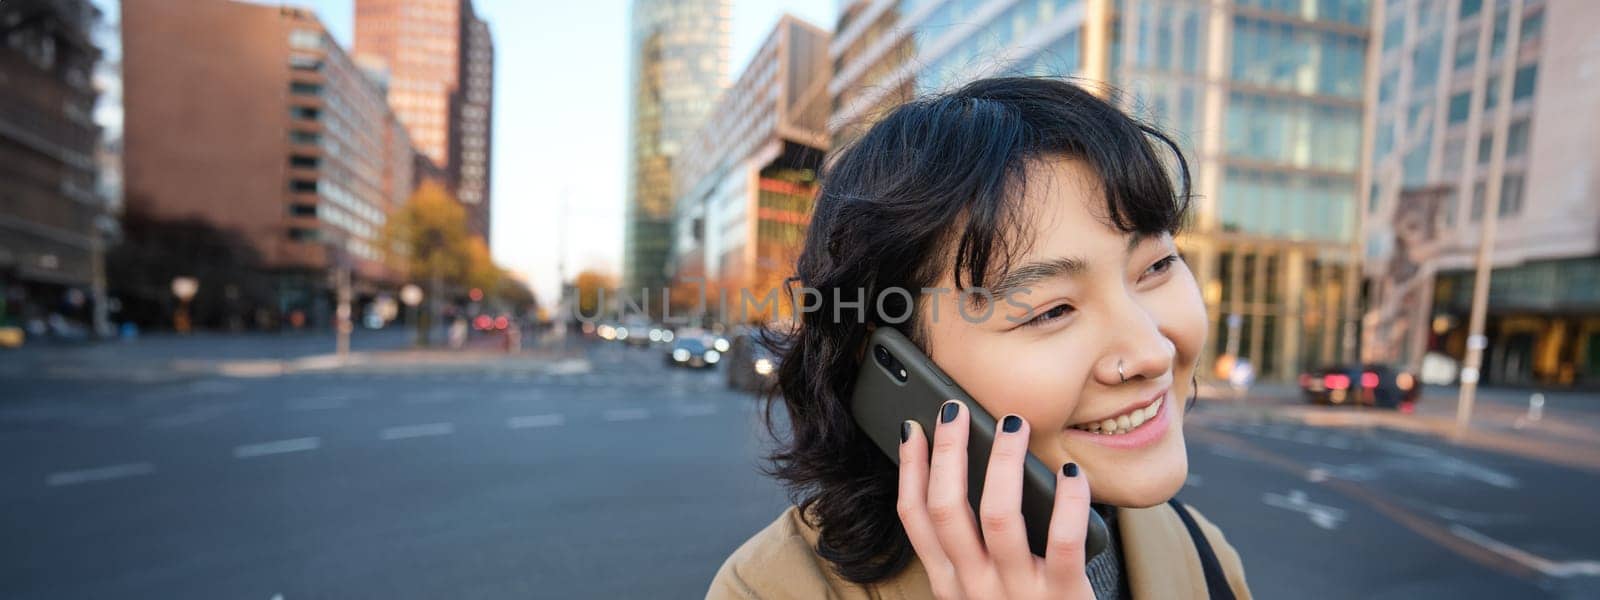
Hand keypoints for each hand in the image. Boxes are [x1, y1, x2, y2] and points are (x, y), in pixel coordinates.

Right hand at [897, 400, 1093, 599]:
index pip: (915, 518)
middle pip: (947, 508)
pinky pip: (1064, 540)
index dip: (910, 469)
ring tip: (1012, 425)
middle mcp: (976, 588)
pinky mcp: (1065, 597)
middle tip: (956, 410)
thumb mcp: (980, 592)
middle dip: (948, 451)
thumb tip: (970, 473)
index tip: (914, 430)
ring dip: (1003, 461)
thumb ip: (972, 550)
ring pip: (998, 514)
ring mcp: (1018, 593)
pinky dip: (1069, 503)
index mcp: (950, 583)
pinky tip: (1071, 475)